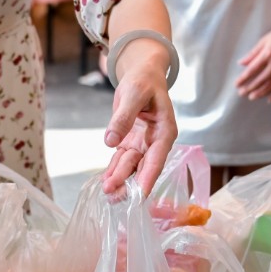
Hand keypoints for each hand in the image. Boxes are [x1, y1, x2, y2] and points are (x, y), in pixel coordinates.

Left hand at [101, 43, 177, 196]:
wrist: (142, 75)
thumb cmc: (144, 81)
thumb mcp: (134, 93)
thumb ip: (123, 117)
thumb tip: (111, 141)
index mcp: (165, 131)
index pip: (157, 158)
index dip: (149, 177)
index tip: (141, 194)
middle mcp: (156, 142)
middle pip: (143, 166)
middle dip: (129, 183)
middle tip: (114, 196)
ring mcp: (143, 144)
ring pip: (131, 166)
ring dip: (120, 180)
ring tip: (107, 194)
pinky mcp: (130, 143)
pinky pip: (121, 160)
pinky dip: (113, 170)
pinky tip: (105, 182)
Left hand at [235, 24, 270, 101]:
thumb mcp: (264, 40)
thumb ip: (252, 53)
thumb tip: (241, 63)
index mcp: (267, 54)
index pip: (252, 70)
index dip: (243, 78)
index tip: (236, 84)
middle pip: (260, 80)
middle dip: (250, 88)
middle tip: (241, 93)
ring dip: (260, 93)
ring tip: (252, 97)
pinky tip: (270, 99)